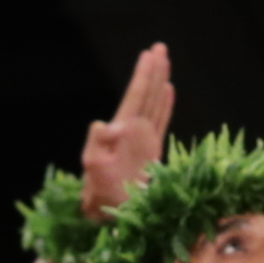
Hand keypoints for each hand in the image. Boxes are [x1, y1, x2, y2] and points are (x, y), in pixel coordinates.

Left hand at [78, 43, 174, 218]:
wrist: (111, 214)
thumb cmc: (100, 194)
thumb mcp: (94, 168)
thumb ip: (97, 144)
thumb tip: (108, 125)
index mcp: (122, 130)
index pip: (135, 96)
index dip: (143, 75)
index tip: (149, 54)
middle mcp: (132, 130)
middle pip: (145, 94)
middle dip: (153, 71)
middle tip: (160, 47)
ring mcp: (142, 139)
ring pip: (154, 103)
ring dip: (160, 82)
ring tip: (165, 62)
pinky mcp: (152, 151)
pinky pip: (161, 121)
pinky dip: (165, 105)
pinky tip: (169, 91)